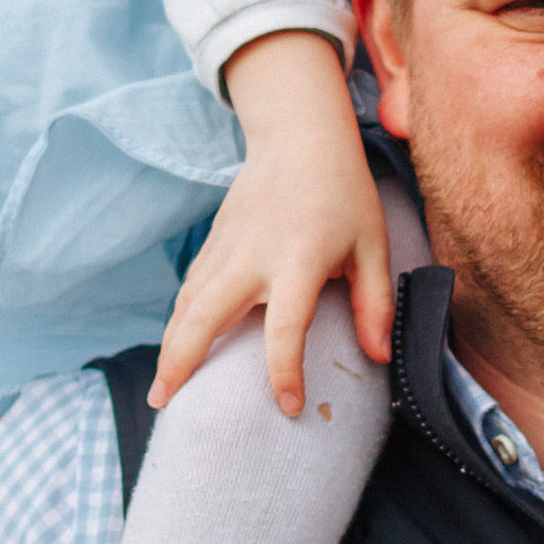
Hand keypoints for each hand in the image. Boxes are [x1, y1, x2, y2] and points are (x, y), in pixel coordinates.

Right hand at [153, 30, 391, 415]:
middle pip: (204, 315)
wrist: (300, 137)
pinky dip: (178, 319)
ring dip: (169, 345)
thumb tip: (381, 357)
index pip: (285, 326)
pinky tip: (176, 346)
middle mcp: (253, 256)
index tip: (287, 406)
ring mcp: (226, 247)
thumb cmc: (344, 194)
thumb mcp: (373, 245)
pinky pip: (190, 287)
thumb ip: (375, 303)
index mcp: (299, 259)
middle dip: (181, 361)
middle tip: (165, 403)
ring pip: (187, 303)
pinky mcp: (214, 241)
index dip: (285, 371)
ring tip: (162, 389)